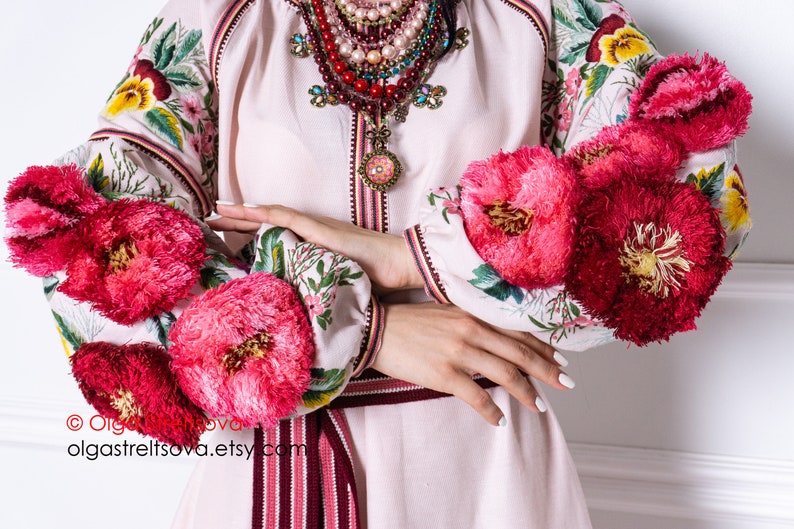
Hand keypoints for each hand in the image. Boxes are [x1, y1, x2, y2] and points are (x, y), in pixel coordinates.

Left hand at [210, 202, 422, 291]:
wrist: (398, 265)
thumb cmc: (374, 279)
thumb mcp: (334, 288)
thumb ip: (316, 293)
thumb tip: (301, 316)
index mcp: (310, 245)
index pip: (272, 238)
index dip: (247, 236)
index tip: (223, 240)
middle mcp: (309, 232)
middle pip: (265, 224)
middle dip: (235, 222)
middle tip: (208, 220)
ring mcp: (314, 228)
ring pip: (270, 216)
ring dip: (242, 213)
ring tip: (216, 210)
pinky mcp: (321, 229)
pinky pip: (288, 219)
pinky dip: (266, 214)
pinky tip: (247, 210)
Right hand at [372, 303, 573, 425]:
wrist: (376, 329)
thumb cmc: (410, 321)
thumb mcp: (446, 312)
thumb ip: (472, 321)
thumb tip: (497, 338)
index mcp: (473, 313)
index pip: (518, 331)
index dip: (542, 346)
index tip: (561, 359)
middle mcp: (471, 330)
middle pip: (520, 353)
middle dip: (547, 370)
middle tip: (566, 384)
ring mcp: (458, 352)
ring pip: (505, 374)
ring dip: (527, 393)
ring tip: (540, 407)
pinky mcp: (444, 374)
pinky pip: (477, 396)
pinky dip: (492, 411)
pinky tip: (500, 421)